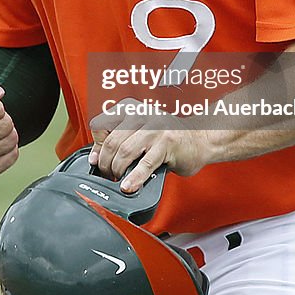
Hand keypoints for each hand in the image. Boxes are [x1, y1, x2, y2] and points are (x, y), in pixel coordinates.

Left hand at [88, 101, 210, 193]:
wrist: (199, 140)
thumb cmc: (167, 138)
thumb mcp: (139, 132)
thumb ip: (118, 139)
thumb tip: (95, 158)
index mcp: (131, 108)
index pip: (101, 125)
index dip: (96, 146)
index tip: (96, 160)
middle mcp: (142, 114)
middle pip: (112, 141)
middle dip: (106, 163)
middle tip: (108, 174)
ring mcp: (155, 128)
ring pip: (124, 152)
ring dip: (118, 171)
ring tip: (119, 179)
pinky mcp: (166, 144)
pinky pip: (144, 163)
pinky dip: (134, 178)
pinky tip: (129, 186)